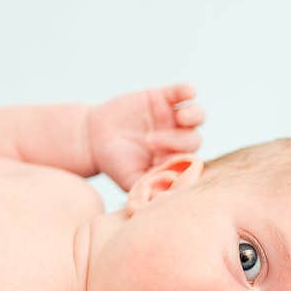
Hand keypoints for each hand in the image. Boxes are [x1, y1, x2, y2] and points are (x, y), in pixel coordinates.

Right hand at [88, 83, 204, 190]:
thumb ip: (149, 189)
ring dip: (194, 115)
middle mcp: (178, 140)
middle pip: (193, 140)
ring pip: (197, 115)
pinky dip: (187, 91)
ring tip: (181, 117)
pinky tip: (188, 92)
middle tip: (149, 141)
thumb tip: (167, 199)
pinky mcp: (163, 98)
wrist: (94, 139)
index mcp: (175, 161)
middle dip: (175, 141)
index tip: (164, 162)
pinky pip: (182, 92)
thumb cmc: (115, 164)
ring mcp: (172, 118)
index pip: (191, 162)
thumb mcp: (130, 181)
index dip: (183, 162)